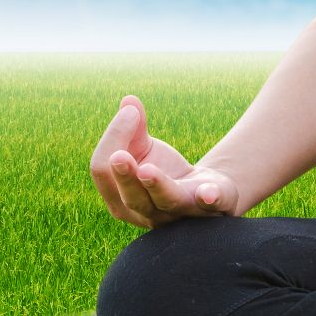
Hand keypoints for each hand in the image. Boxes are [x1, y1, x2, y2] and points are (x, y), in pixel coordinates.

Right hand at [88, 94, 241, 228]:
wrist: (208, 191)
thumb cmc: (165, 171)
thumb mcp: (147, 149)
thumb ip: (135, 127)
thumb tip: (128, 101)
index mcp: (120, 198)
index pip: (103, 172)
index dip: (113, 140)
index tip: (131, 112)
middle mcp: (146, 213)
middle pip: (129, 198)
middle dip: (124, 176)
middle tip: (119, 156)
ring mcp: (180, 213)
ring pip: (166, 202)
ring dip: (158, 186)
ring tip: (148, 171)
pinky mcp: (212, 206)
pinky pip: (210, 205)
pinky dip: (209, 198)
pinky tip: (208, 193)